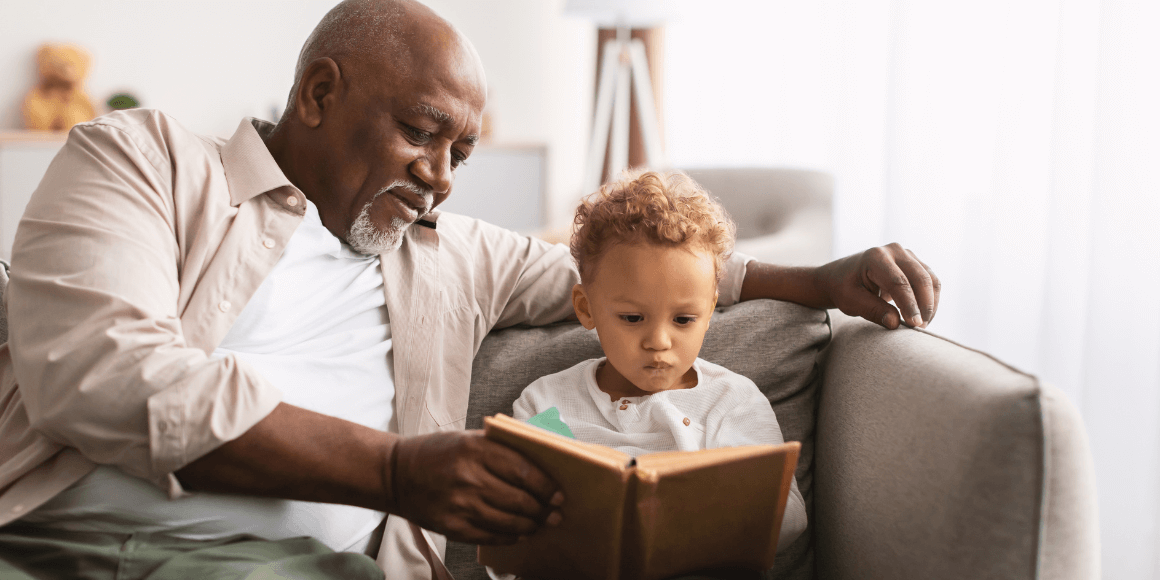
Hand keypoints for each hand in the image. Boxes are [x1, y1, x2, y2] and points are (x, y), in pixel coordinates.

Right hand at [389, 430, 563, 544]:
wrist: (397, 474)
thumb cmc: (439, 452)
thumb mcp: (469, 439)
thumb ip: (502, 448)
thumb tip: (542, 463)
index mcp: (475, 449)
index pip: (523, 470)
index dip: (545, 485)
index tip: (558, 493)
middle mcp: (469, 477)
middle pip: (520, 500)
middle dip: (542, 510)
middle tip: (554, 513)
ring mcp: (460, 505)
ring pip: (509, 522)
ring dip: (530, 525)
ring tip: (539, 523)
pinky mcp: (452, 527)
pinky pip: (491, 536)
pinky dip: (510, 536)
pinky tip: (518, 533)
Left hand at [815, 243, 940, 328]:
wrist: (841, 276)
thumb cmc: (844, 289)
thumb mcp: (851, 302)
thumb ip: (872, 311)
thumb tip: (895, 323)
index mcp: (875, 257)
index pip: (898, 282)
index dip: (909, 304)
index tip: (914, 325)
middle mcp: (894, 250)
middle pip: (920, 278)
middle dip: (924, 305)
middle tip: (920, 328)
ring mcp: (906, 254)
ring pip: (930, 279)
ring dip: (930, 304)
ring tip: (921, 325)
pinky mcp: (914, 262)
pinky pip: (930, 281)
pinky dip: (930, 299)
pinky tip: (923, 315)